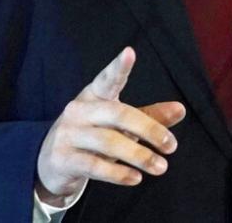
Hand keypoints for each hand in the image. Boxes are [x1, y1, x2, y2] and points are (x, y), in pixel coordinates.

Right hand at [36, 47, 185, 205]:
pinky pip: (94, 166)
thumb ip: (148, 116)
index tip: (130, 52)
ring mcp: (68, 133)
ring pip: (109, 141)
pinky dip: (118, 173)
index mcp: (94, 95)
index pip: (107, 78)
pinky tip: (136, 178)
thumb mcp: (118, 124)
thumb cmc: (91, 136)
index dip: (119, 67)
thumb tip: (180, 109)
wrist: (50, 163)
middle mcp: (79, 110)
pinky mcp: (63, 158)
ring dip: (139, 156)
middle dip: (149, 129)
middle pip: (118, 113)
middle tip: (172, 146)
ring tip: (161, 167)